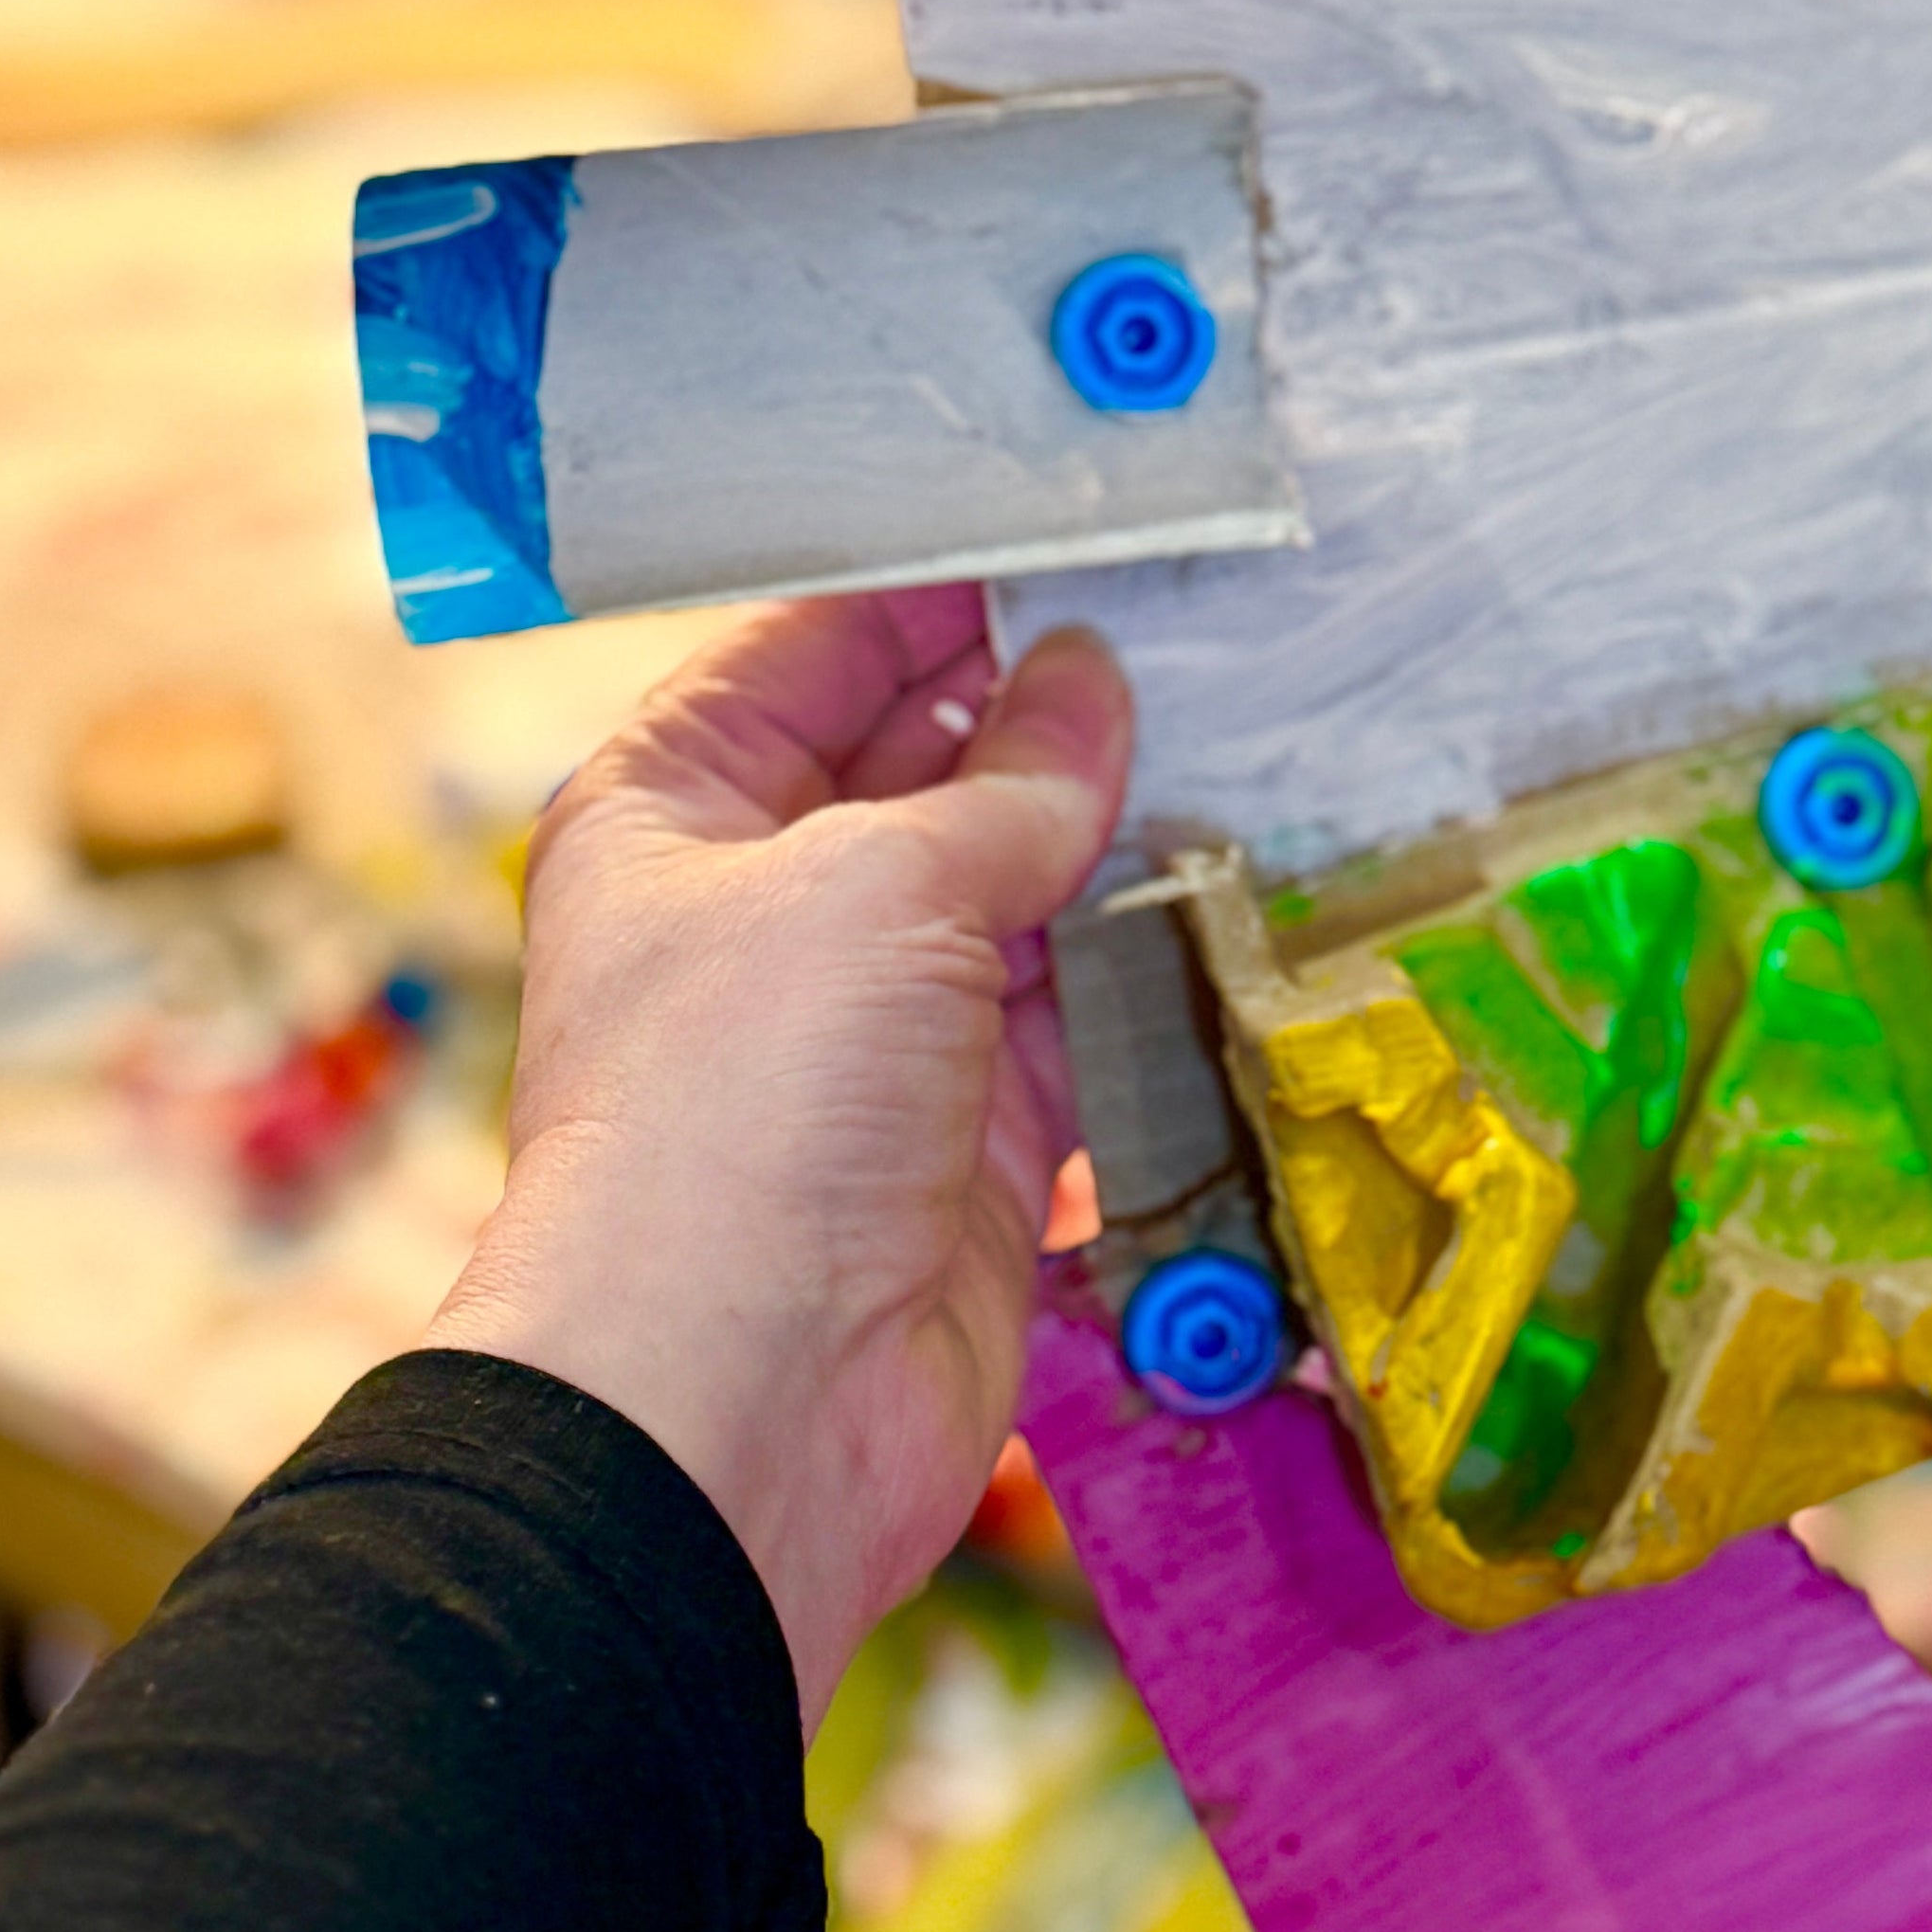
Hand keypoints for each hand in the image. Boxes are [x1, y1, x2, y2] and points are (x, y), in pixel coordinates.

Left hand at [428, 590, 1131, 1727]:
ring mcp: (879, 1014)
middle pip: (930, 753)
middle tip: (1202, 608)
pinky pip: (1080, 1000)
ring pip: (1022, 874)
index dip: (943, 582)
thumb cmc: (742, 1109)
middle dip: (1053, 697)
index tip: (1083, 522)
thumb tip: (1095, 683)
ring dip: (1120, 818)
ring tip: (1250, 717)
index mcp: (681, 805)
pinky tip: (1238, 869)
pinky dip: (1150, 948)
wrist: (742, 1409)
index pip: (819, 643)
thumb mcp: (877, 883)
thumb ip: (1009, 781)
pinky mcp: (977, 1122)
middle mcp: (774, 897)